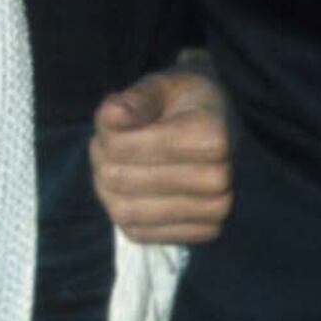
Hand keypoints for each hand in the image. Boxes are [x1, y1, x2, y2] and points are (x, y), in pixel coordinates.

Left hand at [91, 63, 232, 245]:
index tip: (115, 117)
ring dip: (106, 188)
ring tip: (116, 163)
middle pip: (119, 180)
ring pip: (125, 211)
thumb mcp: (161, 85)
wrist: (218, 130)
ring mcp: (213, 213)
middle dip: (101, 157)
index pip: (121, 147)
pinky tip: (132, 190)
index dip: (105, 130)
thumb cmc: (184, 102)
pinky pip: (137, 233)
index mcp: (211, 139)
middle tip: (109, 141)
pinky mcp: (199, 234)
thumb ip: (136, 98)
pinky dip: (122, 210)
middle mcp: (219, 182)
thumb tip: (112, 115)